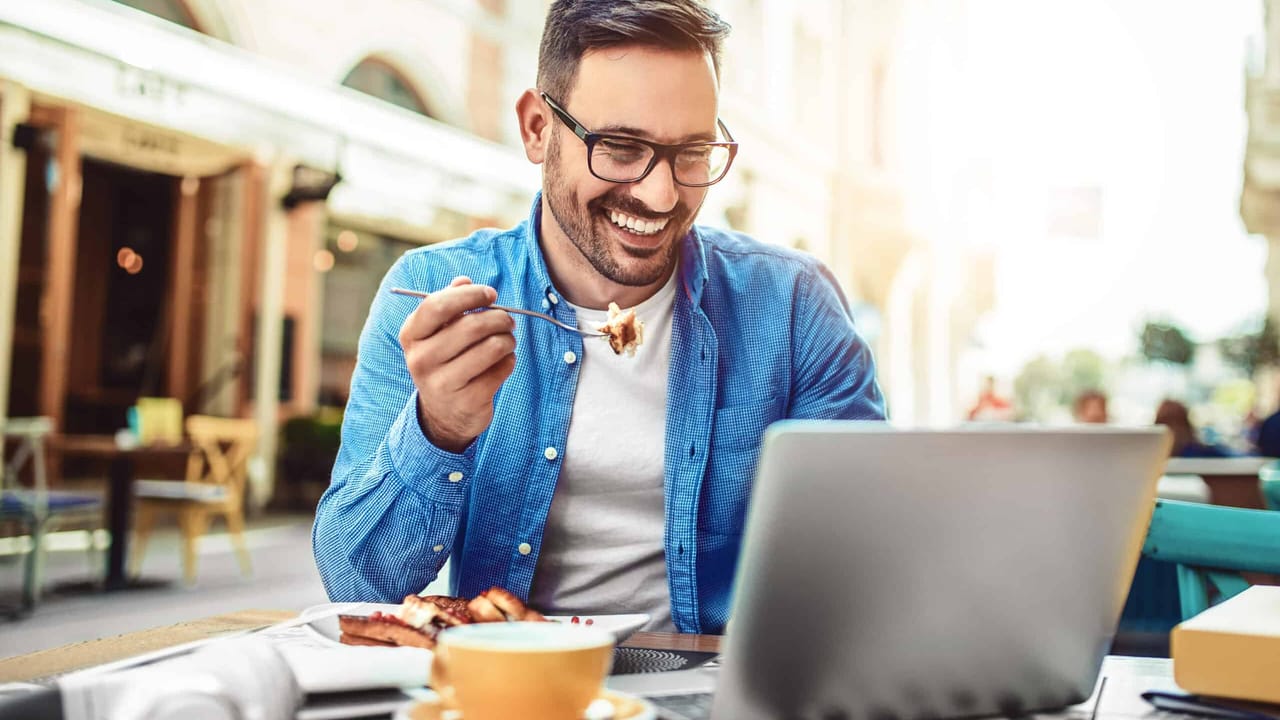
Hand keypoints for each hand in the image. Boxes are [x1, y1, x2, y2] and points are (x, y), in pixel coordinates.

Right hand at [398, 277, 516, 452]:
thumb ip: (449, 304)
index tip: (490, 294)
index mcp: (411, 336)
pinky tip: (503, 362)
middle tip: (508, 321)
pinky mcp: (467, 400)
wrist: (443, 415)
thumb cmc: (445, 362)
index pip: (437, 305)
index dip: (469, 295)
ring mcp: (442, 383)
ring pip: (491, 347)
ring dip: (508, 339)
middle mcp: (422, 359)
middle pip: (471, 326)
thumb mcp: (438, 333)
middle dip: (499, 318)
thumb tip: (464, 281)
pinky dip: (509, 361)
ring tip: (507, 341)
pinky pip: (501, 369)